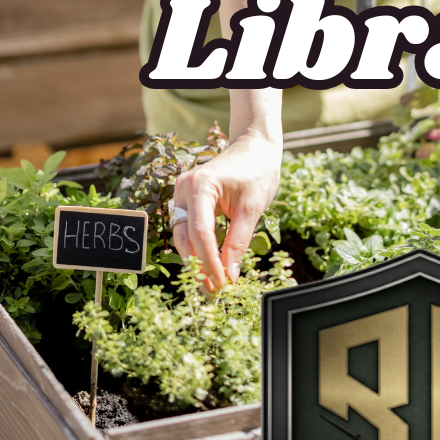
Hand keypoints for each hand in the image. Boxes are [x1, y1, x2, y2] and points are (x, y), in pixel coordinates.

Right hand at [171, 130, 281, 290]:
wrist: (255, 146)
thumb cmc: (257, 171)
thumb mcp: (252, 209)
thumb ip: (238, 242)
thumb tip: (230, 275)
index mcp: (200, 187)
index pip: (201, 233)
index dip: (209, 263)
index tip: (222, 284)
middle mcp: (184, 189)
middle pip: (185, 237)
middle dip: (198, 267)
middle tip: (214, 292)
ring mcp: (182, 194)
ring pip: (183, 236)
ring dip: (196, 260)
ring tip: (212, 284)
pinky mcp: (187, 200)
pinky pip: (188, 228)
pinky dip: (198, 247)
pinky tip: (210, 265)